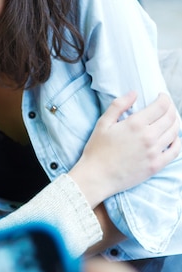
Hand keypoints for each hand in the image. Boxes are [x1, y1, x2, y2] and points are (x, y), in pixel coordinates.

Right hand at [70, 91, 180, 206]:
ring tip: (168, 121)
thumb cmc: (97, 151)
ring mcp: (154, 152)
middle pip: (171, 117)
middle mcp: (148, 137)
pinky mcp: (156, 165)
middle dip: (170, 108)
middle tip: (165, 108)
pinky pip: (175, 151)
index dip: (164, 98)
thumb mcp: (103, 123)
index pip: (161, 105)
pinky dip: (177, 142)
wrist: (96, 177)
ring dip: (174, 123)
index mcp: (135, 124)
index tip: (161, 97)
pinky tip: (173, 138)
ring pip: (174, 132)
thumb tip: (134, 93)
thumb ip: (118, 105)